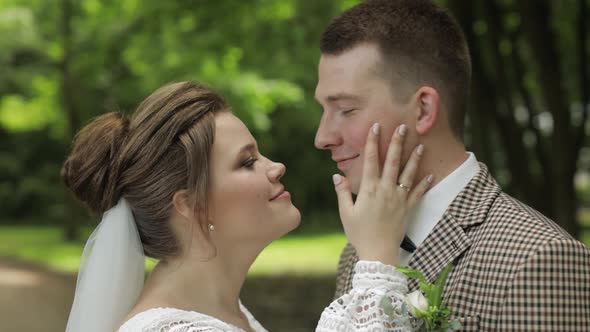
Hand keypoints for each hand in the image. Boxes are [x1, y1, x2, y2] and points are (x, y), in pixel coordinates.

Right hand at [333, 123, 432, 264]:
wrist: (378, 252)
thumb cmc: (359, 233)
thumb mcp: (346, 212)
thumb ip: (342, 192)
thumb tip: (336, 175)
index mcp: (368, 189)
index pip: (370, 160)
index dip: (372, 142)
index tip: (375, 127)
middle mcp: (385, 190)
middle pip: (392, 161)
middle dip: (396, 142)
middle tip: (401, 126)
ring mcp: (398, 199)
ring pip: (408, 174)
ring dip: (414, 158)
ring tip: (420, 145)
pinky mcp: (408, 209)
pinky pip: (418, 193)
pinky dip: (424, 183)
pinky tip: (431, 174)